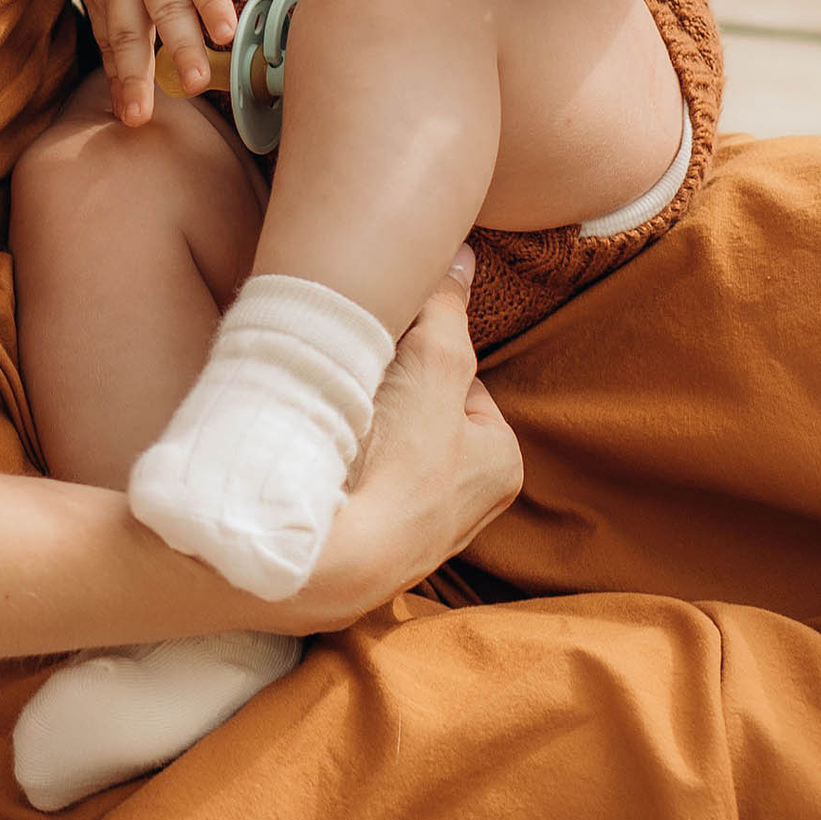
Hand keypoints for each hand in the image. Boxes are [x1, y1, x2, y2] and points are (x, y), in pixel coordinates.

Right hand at [45, 0, 236, 125]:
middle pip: (165, 5)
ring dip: (133, 75)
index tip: (225, 35)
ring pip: (125, 30)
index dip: (213, 1)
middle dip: (180, 48)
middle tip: (197, 86)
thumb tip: (225, 2)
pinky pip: (104, 35)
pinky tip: (122, 101)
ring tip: (139, 115)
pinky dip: (113, 70)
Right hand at [261, 267, 522, 627]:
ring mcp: (414, 535)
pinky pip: (354, 489)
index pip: (456, 378)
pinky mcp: (365, 551)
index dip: (415, 356)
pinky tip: (319, 464)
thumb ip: (447, 308)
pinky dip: (337, 471)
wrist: (329, 559)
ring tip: (335, 428)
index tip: (387, 359)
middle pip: (420, 414)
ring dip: (358, 433)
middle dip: (388, 398)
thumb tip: (462, 260)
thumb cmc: (397, 462)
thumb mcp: (433, 361)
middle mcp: (469, 507)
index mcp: (501, 464)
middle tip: (358, 391)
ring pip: (384, 452)